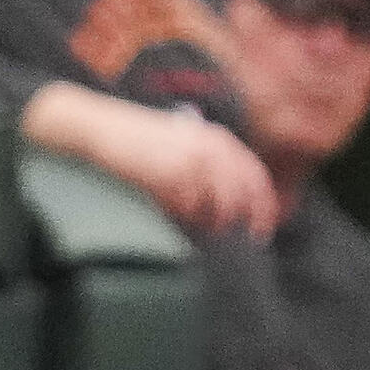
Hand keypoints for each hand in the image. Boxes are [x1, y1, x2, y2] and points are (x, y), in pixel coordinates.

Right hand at [96, 102, 279, 237]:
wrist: (105, 129)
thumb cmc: (141, 141)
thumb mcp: (184, 143)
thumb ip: (211, 167)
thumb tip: (233, 206)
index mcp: (216, 137)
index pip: (255, 174)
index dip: (264, 205)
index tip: (262, 228)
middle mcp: (210, 146)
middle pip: (244, 193)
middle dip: (246, 220)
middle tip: (243, 240)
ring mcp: (192, 160)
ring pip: (218, 204)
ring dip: (211, 220)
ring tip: (197, 223)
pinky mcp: (172, 174)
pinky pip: (188, 207)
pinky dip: (182, 214)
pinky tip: (168, 207)